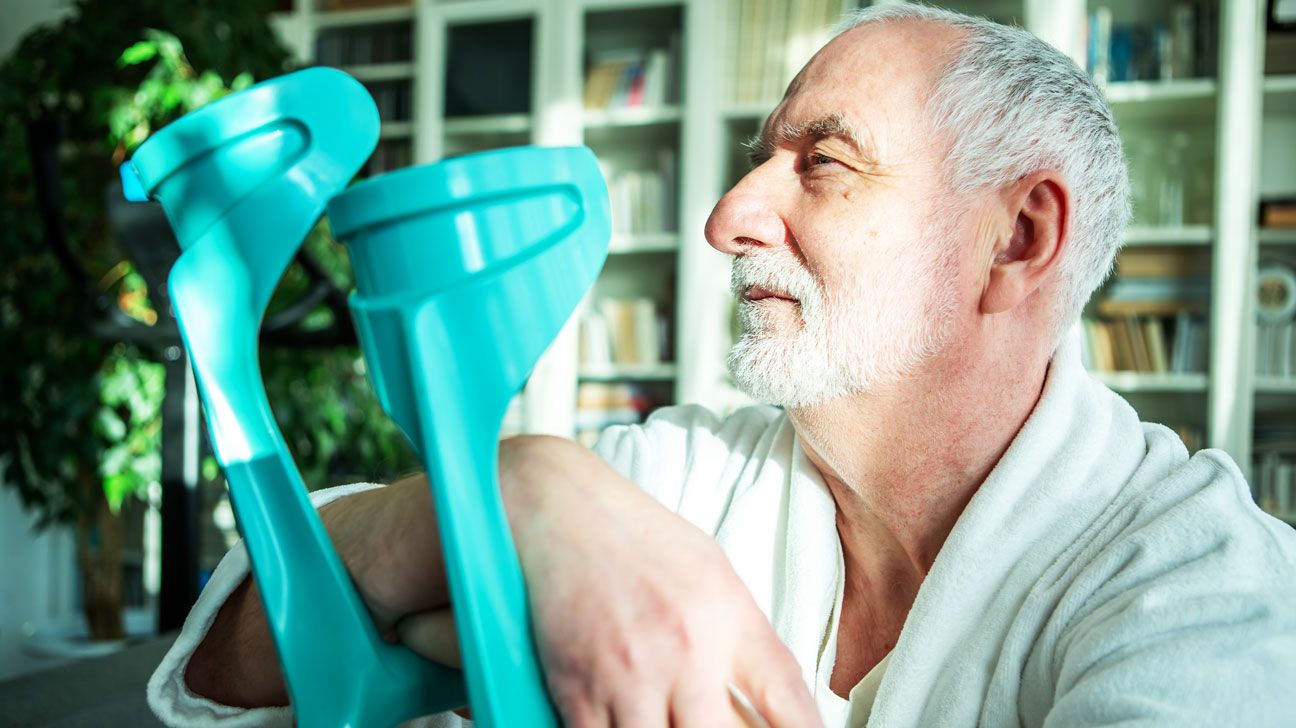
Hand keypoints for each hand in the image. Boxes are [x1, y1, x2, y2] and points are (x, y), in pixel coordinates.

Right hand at [400, 436, 823, 727]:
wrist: (559, 508)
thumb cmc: (639, 538)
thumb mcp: (714, 574)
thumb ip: (745, 640)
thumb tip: (772, 705)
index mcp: (728, 618)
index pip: (789, 703)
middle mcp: (685, 652)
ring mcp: (629, 677)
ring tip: (675, 724)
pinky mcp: (577, 692)